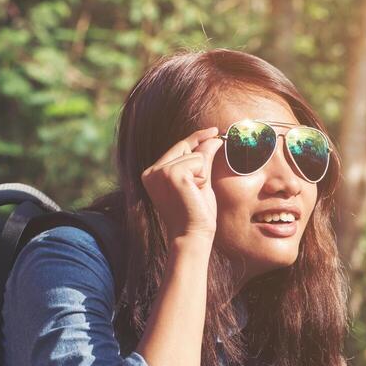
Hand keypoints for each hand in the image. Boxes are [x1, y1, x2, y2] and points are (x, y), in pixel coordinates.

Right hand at [141, 126, 221, 244]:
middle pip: (185, 146)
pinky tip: (194, 192)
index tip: (214, 130)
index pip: (177, 147)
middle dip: (201, 159)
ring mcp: (160, 171)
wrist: (193, 235)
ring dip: (201, 174)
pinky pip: (198, 161)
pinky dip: (202, 176)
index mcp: (152, 173)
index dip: (197, 137)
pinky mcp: (171, 173)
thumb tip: (213, 138)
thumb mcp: (200, 182)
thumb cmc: (196, 214)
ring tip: (193, 194)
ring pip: (194, 155)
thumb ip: (202, 160)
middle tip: (199, 186)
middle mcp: (151, 171)